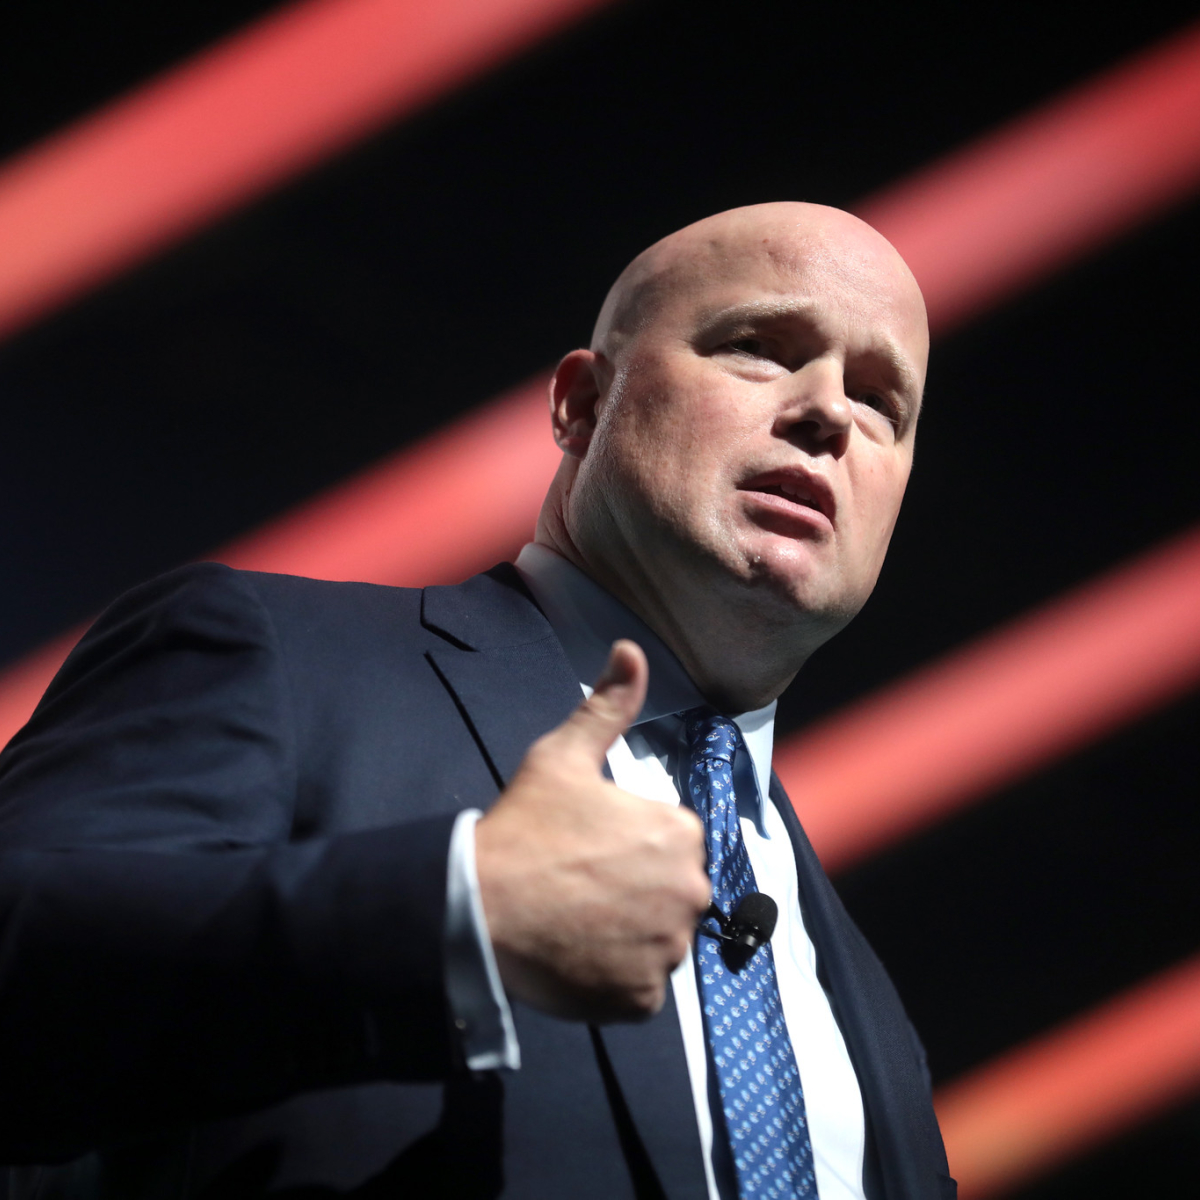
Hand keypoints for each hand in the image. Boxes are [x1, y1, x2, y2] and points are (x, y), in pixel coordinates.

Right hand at [474, 640, 709, 1022]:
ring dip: (626, 935)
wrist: (480, 905)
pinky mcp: (643, 999)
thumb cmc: (524, 828)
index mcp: (679, 832)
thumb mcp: (563, 756)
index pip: (668, 841)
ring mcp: (668, 950)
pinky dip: (614, 978)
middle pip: (668, 892)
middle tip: (577, 886)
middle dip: (634, 891)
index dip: (625, 843)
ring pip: (656, 939)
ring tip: (574, 921)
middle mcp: (690, 892)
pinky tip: (576, 956)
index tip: (585, 847)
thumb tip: (631, 650)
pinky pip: (639, 986)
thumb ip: (608, 705)